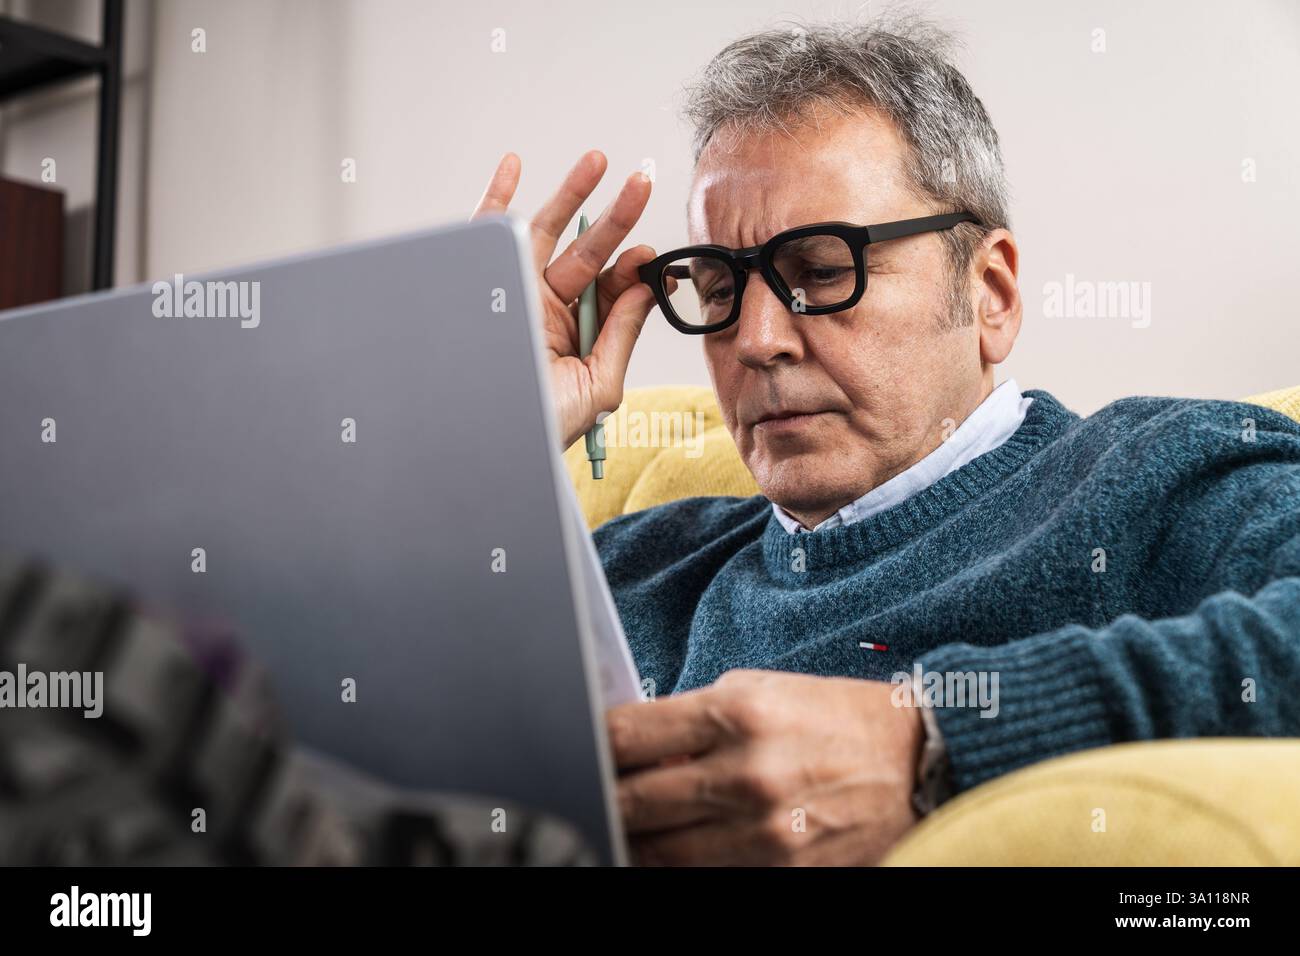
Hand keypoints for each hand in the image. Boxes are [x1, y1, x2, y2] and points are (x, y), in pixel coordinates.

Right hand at [471, 151, 661, 449]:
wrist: (485, 442)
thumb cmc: (542, 425)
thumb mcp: (597, 385)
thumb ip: (622, 335)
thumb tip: (645, 287)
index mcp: (575, 333)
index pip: (610, 288)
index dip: (632, 267)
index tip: (649, 257)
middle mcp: (545, 308)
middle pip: (586, 252)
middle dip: (616, 216)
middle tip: (641, 182)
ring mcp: (512, 291)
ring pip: (544, 232)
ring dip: (571, 193)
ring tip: (599, 160)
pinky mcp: (479, 281)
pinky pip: (486, 232)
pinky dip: (497, 196)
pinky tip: (515, 164)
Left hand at [607, 669, 923, 865]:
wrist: (921, 768)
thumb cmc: (837, 721)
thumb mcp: (763, 691)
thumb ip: (691, 715)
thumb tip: (628, 741)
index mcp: (737, 714)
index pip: (626, 735)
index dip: (590, 744)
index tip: (578, 747)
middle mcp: (745, 776)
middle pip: (631, 801)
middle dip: (604, 796)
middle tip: (591, 791)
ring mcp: (762, 834)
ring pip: (656, 852)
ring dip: (633, 838)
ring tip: (626, 822)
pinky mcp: (779, 875)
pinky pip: (700, 877)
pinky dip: (676, 864)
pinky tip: (670, 847)